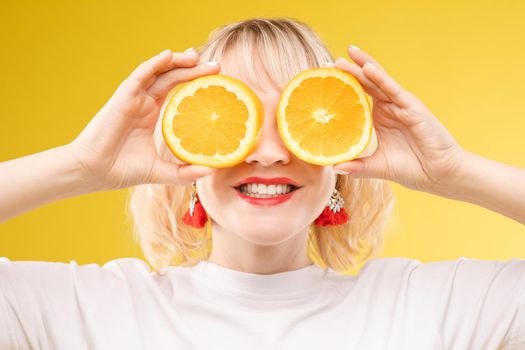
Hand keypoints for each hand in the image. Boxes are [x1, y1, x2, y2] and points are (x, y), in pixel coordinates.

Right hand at [66, 49, 219, 190]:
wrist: (94, 172)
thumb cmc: (122, 170)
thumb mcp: (161, 172)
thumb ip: (185, 172)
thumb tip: (211, 170)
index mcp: (152, 115)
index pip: (177, 91)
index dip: (195, 82)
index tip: (216, 80)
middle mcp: (144, 103)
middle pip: (172, 77)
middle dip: (194, 69)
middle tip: (217, 66)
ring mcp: (134, 98)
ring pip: (159, 72)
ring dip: (178, 61)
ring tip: (198, 57)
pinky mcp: (123, 97)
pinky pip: (141, 74)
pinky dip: (155, 63)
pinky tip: (171, 55)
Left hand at [333, 46, 466, 194]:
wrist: (437, 174)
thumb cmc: (409, 168)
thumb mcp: (376, 166)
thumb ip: (355, 166)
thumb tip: (332, 167)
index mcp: (378, 118)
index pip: (357, 96)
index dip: (342, 86)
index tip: (323, 79)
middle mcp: (388, 108)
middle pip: (366, 83)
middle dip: (349, 70)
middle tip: (329, 62)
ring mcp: (400, 105)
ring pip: (378, 80)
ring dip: (363, 66)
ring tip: (348, 53)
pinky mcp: (411, 106)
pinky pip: (393, 89)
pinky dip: (380, 78)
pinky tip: (367, 68)